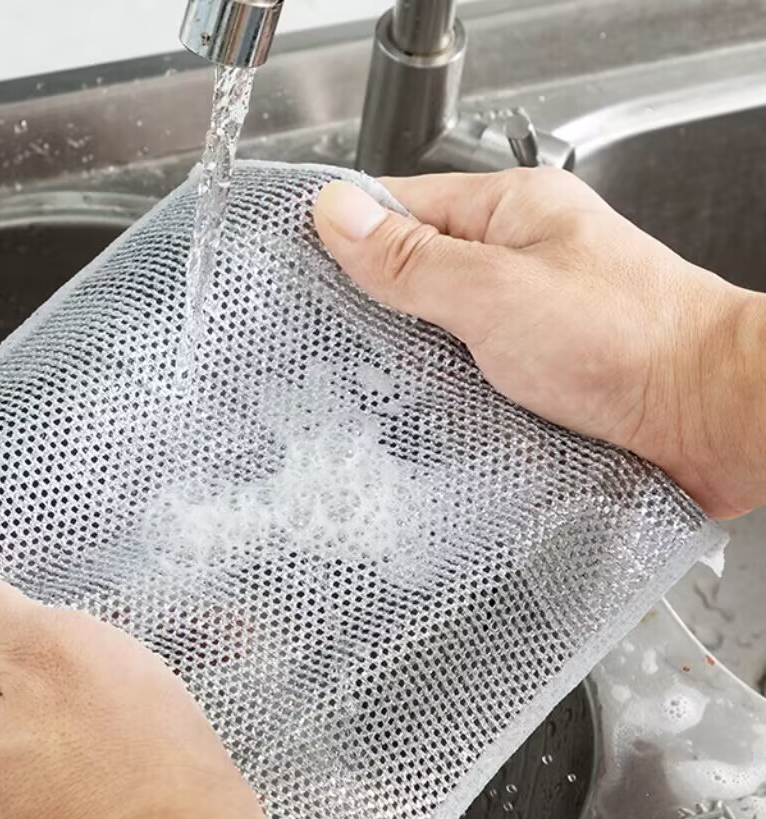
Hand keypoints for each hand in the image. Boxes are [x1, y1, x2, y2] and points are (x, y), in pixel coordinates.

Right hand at [314, 169, 765, 518]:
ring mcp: (529, 319)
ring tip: (374, 388)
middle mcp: (519, 261)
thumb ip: (411, 259)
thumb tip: (338, 216)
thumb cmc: (629, 341)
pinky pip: (469, 374)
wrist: (712, 417)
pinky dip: (445, 393)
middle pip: (416, 273)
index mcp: (511, 211)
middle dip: (376, 310)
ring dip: (411, 360)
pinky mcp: (539, 373)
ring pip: (440, 331)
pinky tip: (422, 415)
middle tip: (334, 345)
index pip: (401, 205)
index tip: (301, 271)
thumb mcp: (494, 291)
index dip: (347, 236)